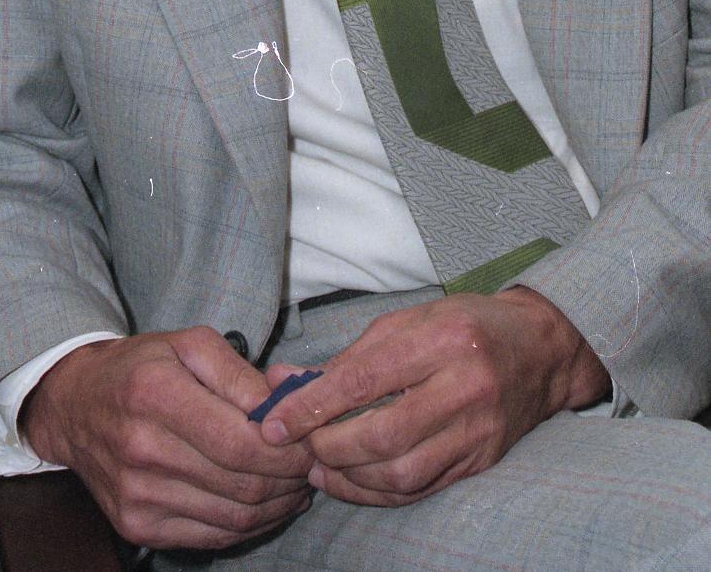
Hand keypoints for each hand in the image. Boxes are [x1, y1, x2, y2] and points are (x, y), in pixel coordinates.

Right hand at [20, 327, 314, 549]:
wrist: (76, 406)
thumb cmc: (141, 368)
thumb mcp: (189, 345)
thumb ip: (241, 373)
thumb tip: (288, 402)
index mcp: (156, 394)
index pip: (243, 443)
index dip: (289, 449)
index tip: (312, 439)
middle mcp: (142, 450)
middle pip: (243, 484)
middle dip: (292, 477)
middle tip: (311, 462)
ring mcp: (137, 495)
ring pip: (235, 517)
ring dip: (279, 504)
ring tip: (295, 481)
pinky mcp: (137, 525)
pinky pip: (214, 536)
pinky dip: (251, 524)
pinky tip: (266, 502)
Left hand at [261, 288, 608, 505]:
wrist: (540, 351)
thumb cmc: (465, 326)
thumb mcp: (408, 321)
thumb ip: (349, 355)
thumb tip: (286, 382)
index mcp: (443, 340)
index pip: (365, 379)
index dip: (313, 405)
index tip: (273, 421)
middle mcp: (465, 388)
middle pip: (383, 435)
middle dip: (328, 446)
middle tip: (296, 445)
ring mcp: (477, 431)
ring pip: (402, 472)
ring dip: (349, 478)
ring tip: (317, 466)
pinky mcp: (481, 462)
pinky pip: (422, 489)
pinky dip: (379, 492)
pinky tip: (352, 481)